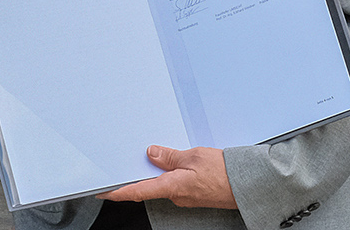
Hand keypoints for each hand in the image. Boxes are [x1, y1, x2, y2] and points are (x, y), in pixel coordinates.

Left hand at [97, 145, 236, 209]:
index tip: (102, 191)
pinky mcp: (193, 194)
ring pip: (161, 184)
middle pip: (148, 187)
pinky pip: (174, 184)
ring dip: (153, 173)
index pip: (138, 191)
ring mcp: (185, 197)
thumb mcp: (193, 156)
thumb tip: (151, 154)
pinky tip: (168, 163)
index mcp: (172, 187)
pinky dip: (166, 174)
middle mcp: (176, 196)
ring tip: (146, 157)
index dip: (118, 191)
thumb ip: (169, 156)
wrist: (247, 184)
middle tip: (120, 163)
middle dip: (135, 176)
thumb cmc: (223, 172)